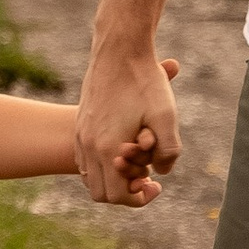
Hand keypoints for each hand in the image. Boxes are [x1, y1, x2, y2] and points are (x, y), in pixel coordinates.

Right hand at [76, 48, 180, 208]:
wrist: (118, 49)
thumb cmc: (144, 81)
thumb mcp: (166, 117)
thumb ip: (169, 151)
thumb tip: (161, 173)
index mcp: (108, 147)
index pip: (117, 196)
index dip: (138, 198)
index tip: (154, 185)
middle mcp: (89, 145)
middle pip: (100, 193)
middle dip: (123, 192)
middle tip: (145, 176)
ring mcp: (81, 135)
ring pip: (90, 177)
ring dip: (112, 177)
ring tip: (135, 161)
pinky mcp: (80, 125)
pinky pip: (85, 159)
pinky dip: (102, 164)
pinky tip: (122, 147)